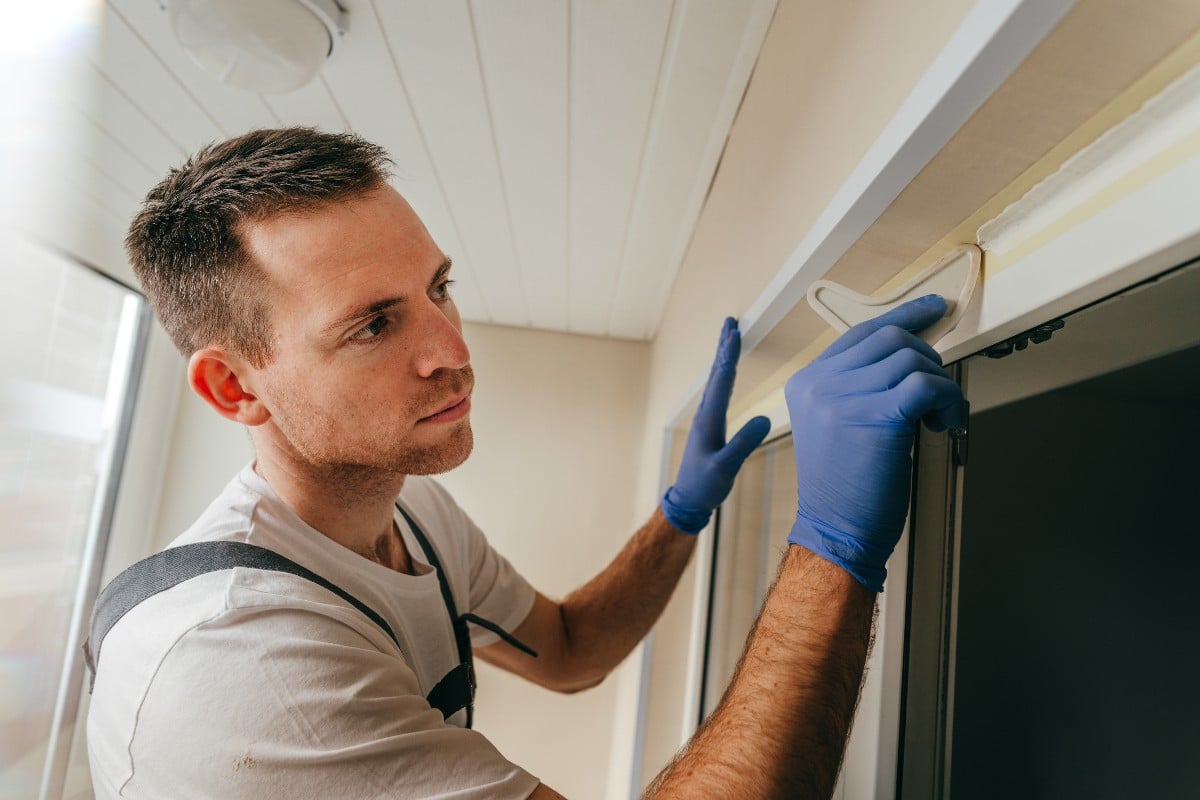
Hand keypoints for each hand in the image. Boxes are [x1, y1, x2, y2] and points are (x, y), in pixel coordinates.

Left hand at [661, 318, 771, 534]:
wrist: (689, 499)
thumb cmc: (705, 485)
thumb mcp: (726, 467)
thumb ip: (744, 443)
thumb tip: (765, 418)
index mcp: (709, 419)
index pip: (721, 381)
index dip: (729, 356)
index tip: (735, 333)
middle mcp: (706, 414)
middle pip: (717, 373)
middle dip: (724, 346)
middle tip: (730, 321)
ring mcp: (708, 418)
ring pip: (717, 380)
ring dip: (724, 356)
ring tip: (730, 336)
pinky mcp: (711, 424)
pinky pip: (719, 391)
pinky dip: (725, 374)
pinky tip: (727, 370)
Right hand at [785, 295, 966, 591]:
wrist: (836, 530)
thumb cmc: (845, 485)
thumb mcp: (837, 423)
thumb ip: (860, 386)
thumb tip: (913, 353)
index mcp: (807, 381)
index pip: (861, 333)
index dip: (905, 316)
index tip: (934, 309)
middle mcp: (820, 383)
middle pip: (890, 339)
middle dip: (927, 359)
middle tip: (937, 392)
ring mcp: (843, 397)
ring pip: (913, 360)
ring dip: (940, 385)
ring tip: (939, 416)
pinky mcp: (876, 415)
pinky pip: (927, 385)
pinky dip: (949, 400)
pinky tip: (946, 423)